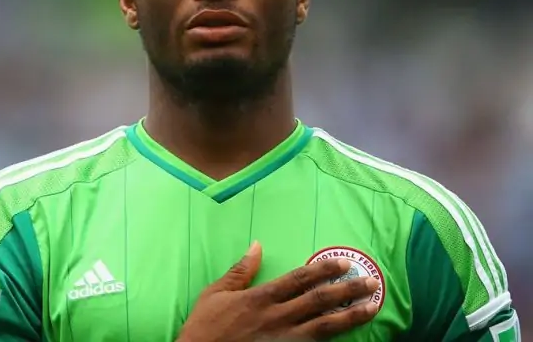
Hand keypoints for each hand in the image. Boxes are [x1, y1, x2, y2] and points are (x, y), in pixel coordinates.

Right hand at [176, 242, 379, 341]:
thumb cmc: (205, 327)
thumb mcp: (215, 293)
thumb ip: (240, 271)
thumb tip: (256, 246)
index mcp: (260, 298)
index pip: (298, 280)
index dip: (322, 271)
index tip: (343, 263)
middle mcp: (277, 318)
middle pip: (319, 301)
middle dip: (347, 290)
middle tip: (370, 282)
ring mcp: (284, 341)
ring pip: (325, 327)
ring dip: (351, 316)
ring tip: (373, 307)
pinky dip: (334, 341)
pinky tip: (351, 335)